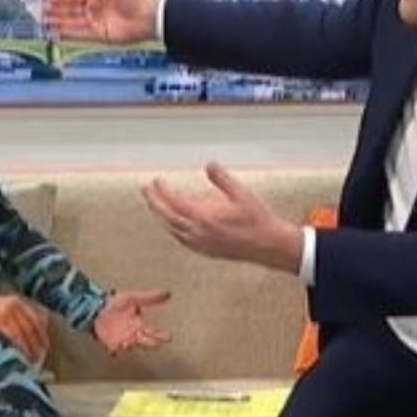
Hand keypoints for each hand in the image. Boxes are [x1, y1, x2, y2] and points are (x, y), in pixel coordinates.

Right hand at [0, 295, 49, 364]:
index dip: (43, 333)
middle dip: (39, 343)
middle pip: (33, 326)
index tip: (45, 346)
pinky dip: (20, 346)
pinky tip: (22, 355)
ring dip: (30, 348)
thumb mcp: (5, 309)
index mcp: (19, 302)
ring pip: (25, 332)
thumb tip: (31, 336)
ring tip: (33, 360)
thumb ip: (18, 317)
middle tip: (41, 356)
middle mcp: (16, 305)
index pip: (38, 317)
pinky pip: (14, 335)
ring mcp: (8, 312)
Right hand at [42, 0, 159, 43]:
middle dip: (55, 10)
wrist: (148, 16)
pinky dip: (68, 34)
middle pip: (69, 10)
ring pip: (71, 22)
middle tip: (40, 10)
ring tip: (44, 22)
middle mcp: (94, 8)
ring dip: (58, 22)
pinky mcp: (98, 35)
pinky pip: (79, 35)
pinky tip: (56, 34)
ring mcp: (95, 22)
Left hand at [93, 289, 171, 354]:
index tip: (169, 336)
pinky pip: (115, 350)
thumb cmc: (115, 304)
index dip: (162, 336)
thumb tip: (168, 292)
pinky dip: (116, 350)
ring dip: (131, 345)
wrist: (97, 308)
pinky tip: (116, 348)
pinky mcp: (111, 343)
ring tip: (130, 341)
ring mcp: (122, 341)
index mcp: (139, 326)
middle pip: (147, 343)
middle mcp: (133, 335)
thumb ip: (150, 298)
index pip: (154, 333)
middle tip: (156, 343)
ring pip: (131, 347)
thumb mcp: (133, 298)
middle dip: (152, 343)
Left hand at [142, 162, 303, 272]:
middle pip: (167, 217)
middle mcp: (199, 233)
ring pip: (172, 229)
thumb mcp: (242, 194)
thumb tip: (209, 165)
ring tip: (155, 203)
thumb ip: (223, 179)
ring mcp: (201, 244)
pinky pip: (181, 239)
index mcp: (205, 219)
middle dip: (154, 203)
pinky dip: (172, 228)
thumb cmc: (258, 220)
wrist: (270, 247)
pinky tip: (173, 223)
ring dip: (161, 215)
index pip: (175, 203)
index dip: (163, 191)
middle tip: (146, 190)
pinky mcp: (206, 251)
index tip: (157, 180)